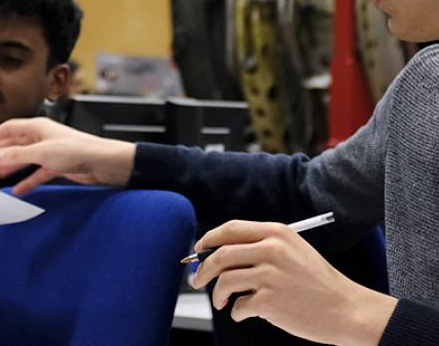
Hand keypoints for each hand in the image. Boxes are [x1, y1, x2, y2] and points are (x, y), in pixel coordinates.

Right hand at [0, 117, 135, 195]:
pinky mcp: (58, 166)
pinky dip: (28, 181)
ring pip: (26, 158)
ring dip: (13, 166)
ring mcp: (50, 152)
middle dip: (2, 151)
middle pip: (17, 143)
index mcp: (38, 128)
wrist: (101, 162)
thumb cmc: (77, 150)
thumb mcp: (42, 153)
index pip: (11, 128)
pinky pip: (37, 173)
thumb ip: (17, 155)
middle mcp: (43, 138)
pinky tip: (19, 190)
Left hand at [191, 220, 395, 344]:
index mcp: (277, 233)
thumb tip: (221, 253)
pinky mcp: (269, 301)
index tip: (199, 250)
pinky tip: (243, 313)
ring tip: (221, 302)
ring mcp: (270, 275)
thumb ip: (261, 246)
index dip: (209, 239)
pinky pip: (238, 306)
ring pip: (224, 281)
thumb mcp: (294, 251)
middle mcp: (272, 250)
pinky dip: (236, 312)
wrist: (347, 310)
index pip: (231, 229)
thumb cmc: (319, 283)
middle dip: (202, 270)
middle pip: (220, 255)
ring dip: (217, 294)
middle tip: (196, 281)